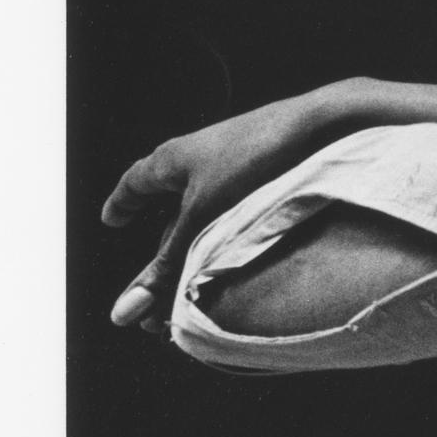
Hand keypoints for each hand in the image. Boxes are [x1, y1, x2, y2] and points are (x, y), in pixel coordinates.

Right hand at [101, 89, 350, 330]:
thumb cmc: (256, 158)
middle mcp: (200, 157)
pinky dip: (227, 236)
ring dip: (196, 251)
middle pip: (172, 210)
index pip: (135, 182)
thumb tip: (128, 310)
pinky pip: (236, 209)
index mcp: (173, 158)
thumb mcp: (202, 219)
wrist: (325, 126)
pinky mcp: (267, 173)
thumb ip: (168, 267)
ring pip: (206, 214)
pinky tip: (237, 256)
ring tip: (192, 287)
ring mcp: (235, 163)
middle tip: (153, 289)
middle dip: (164, 252)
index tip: (112, 219)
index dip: (122, 202)